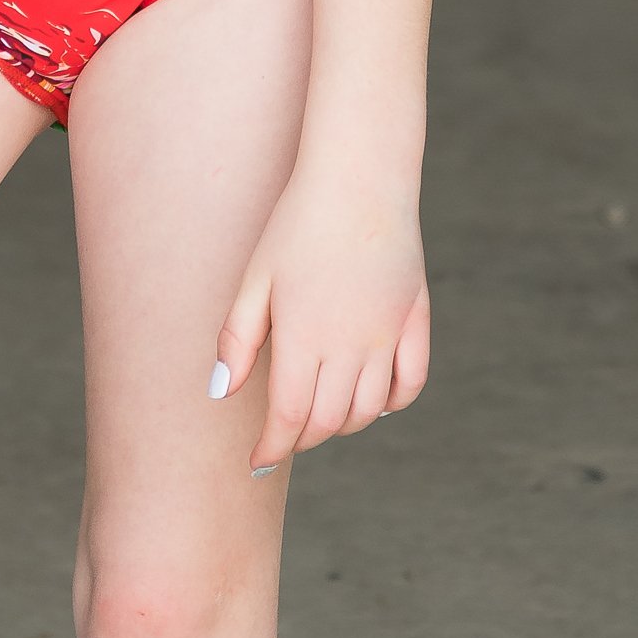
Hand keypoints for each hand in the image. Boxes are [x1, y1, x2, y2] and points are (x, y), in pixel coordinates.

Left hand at [210, 168, 428, 475]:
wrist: (358, 177)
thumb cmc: (297, 223)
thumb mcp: (256, 277)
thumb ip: (238, 338)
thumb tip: (221, 394)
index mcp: (305, 335)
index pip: (290, 416)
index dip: (272, 446)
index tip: (257, 460)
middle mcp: (351, 343)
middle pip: (330, 421)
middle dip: (304, 438)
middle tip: (286, 435)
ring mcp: (388, 333)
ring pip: (369, 410)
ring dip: (343, 424)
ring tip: (321, 416)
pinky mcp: (416, 319)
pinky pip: (411, 383)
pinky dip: (391, 403)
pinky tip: (370, 399)